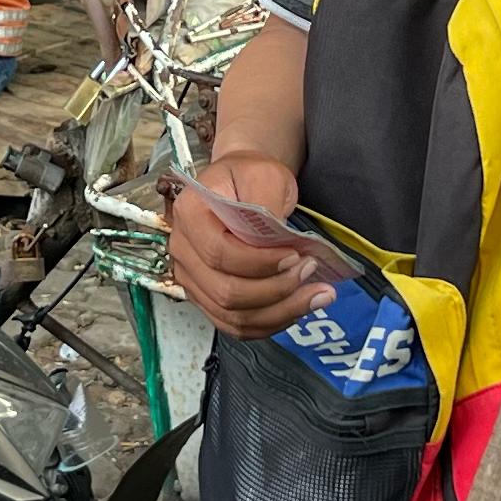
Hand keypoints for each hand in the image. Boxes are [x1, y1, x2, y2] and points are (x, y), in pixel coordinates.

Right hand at [166, 151, 327, 337]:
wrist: (242, 183)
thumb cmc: (251, 176)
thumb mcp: (265, 175)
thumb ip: (267, 204)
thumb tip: (275, 244)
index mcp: (190, 214)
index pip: (220, 254)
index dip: (260, 263)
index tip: (295, 255)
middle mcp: (182, 250)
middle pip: (225, 292)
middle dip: (275, 289)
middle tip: (310, 271)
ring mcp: (192, 278)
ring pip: (232, 316)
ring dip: (280, 311)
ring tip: (317, 295)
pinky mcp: (207, 297)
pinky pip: (236, 325)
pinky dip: (270, 322)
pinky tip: (298, 308)